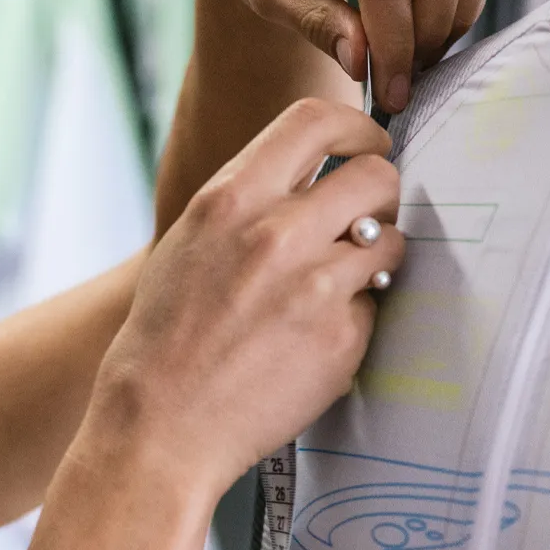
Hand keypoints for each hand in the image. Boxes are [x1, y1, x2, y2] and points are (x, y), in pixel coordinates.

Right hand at [91, 97, 402, 491]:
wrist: (158, 428)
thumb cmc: (164, 342)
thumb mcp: (187, 246)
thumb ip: (245, 204)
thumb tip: (309, 177)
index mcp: (229, 201)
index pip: (316, 120)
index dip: (357, 127)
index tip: (366, 145)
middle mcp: (275, 234)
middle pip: (376, 176)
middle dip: (381, 195)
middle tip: (367, 221)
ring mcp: (314, 286)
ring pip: (390, 242)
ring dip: (376, 259)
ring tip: (336, 287)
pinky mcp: (341, 339)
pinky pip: (375, 307)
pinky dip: (355, 319)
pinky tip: (313, 340)